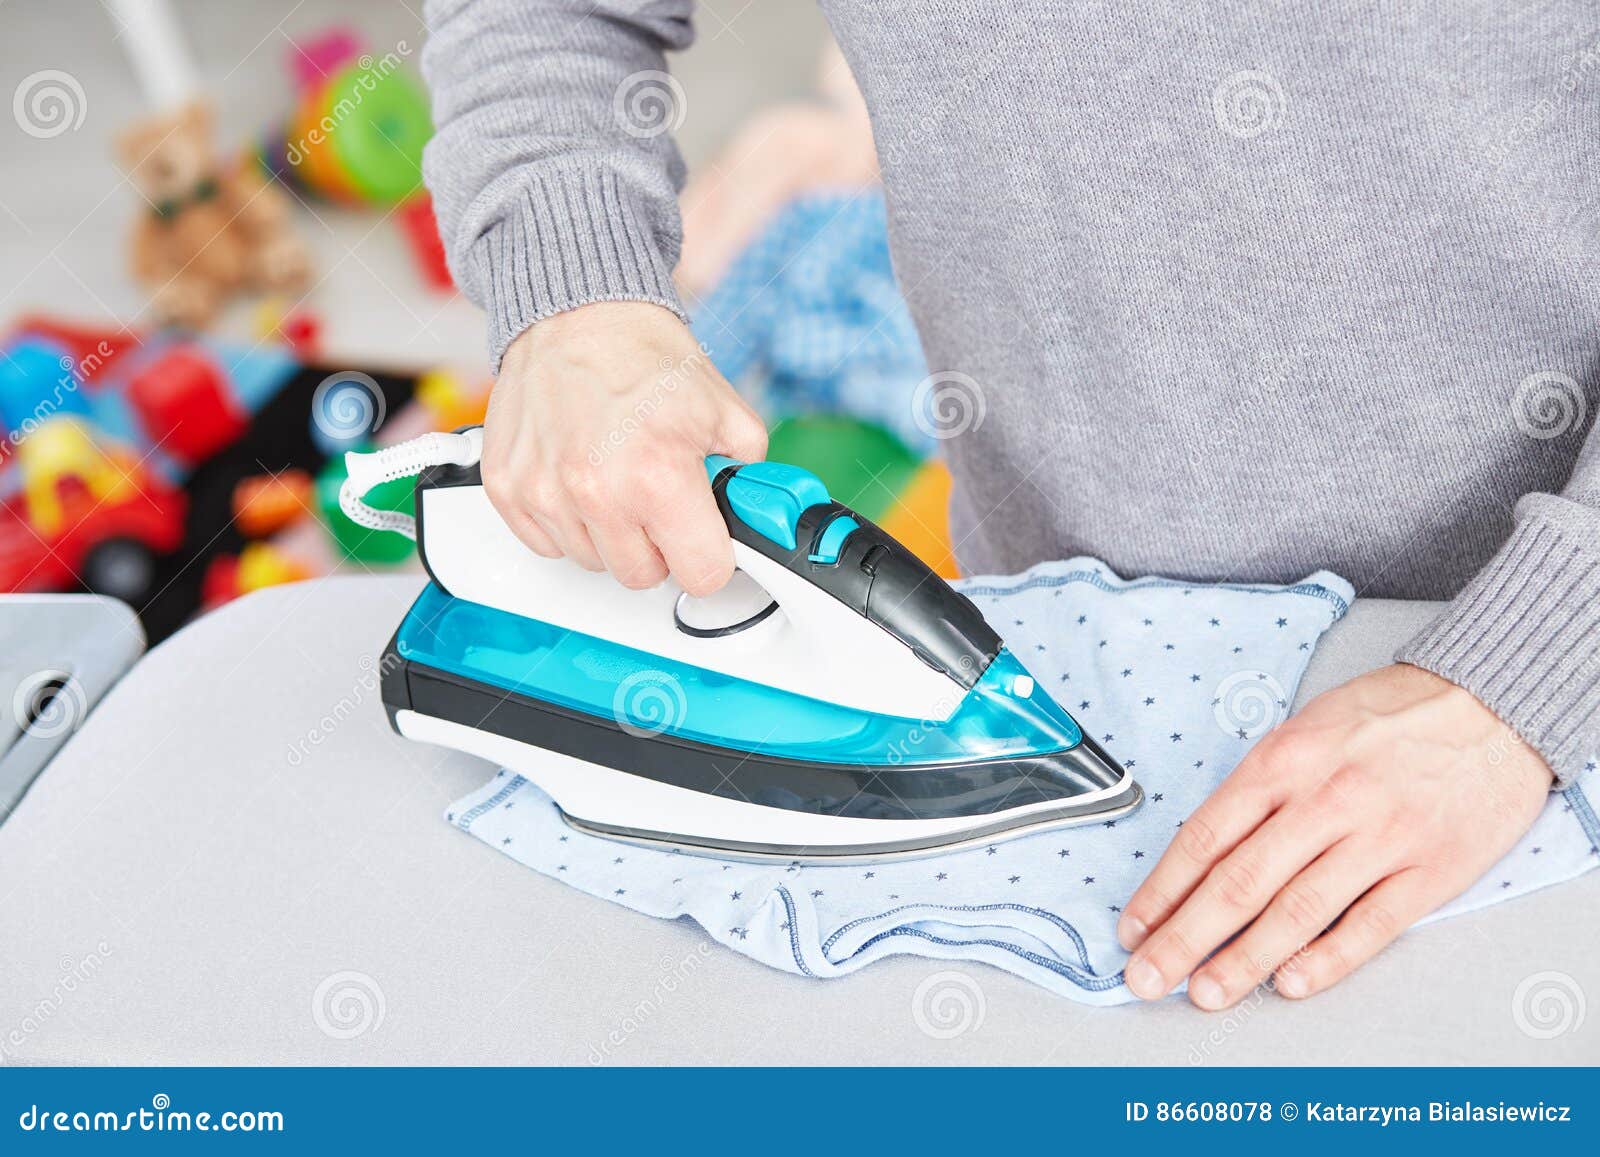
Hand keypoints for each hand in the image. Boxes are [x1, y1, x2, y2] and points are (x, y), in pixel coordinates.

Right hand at [483, 301, 767, 594]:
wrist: (579, 312)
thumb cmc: (644, 356)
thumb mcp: (726, 411)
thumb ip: (748, 476)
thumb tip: (754, 516)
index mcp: (658, 476)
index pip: (702, 575)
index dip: (709, 555)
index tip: (704, 538)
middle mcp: (597, 492)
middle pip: (642, 576)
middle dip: (658, 544)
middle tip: (658, 497)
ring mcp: (546, 494)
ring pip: (593, 562)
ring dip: (610, 533)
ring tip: (617, 477)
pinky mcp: (509, 489)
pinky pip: (546, 544)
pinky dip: (567, 522)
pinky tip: (580, 478)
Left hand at [1117, 663, 1551, 1007]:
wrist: (1491, 702)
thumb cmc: (1387, 716)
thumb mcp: (1305, 729)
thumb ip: (1259, 789)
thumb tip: (1203, 857)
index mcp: (1284, 761)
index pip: (1205, 837)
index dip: (1163, 890)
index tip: (1134, 929)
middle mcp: (1326, 800)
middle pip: (1239, 881)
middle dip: (1184, 937)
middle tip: (1147, 976)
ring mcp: (1380, 837)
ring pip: (1297, 911)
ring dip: (1243, 959)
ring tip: (1206, 992)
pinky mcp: (1431, 869)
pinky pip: (1370, 925)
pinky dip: (1326, 958)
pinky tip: (1289, 982)